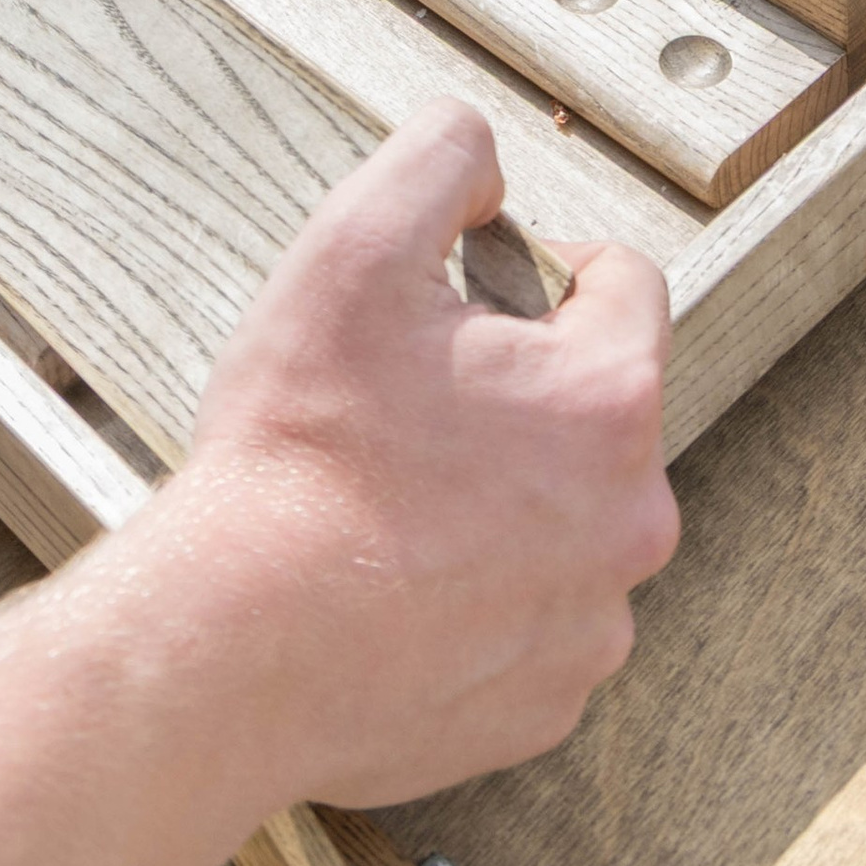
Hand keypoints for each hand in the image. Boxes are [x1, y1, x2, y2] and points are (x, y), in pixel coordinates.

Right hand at [167, 104, 676, 806]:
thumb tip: (490, 168)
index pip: (622, 282)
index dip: (535, 270)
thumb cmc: (297, 447)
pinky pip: (532, 621)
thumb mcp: (354, 244)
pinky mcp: (542, 709)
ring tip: (393, 502)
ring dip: (503, 498)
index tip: (458, 302)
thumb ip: (443, 155)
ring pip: (566, 519)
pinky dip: (479, 598)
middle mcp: (632, 522)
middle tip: (407, 406)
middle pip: (594, 409)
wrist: (232, 644)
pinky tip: (394, 587)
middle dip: (516, 393)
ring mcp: (591, 629)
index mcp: (610, 401)